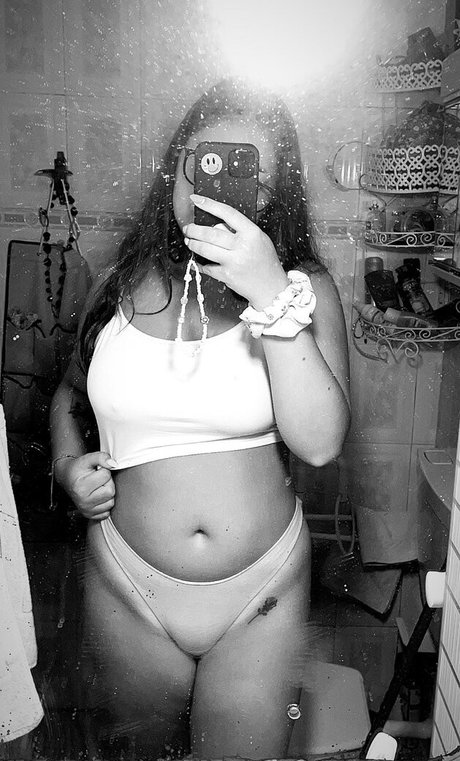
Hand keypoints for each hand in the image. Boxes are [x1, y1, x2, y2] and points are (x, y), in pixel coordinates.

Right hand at [55, 451, 116, 520]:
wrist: (67, 478)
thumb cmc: (78, 469)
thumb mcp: (87, 458)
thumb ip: (101, 457)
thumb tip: (113, 464)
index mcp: (81, 487)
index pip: (106, 476)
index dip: (104, 471)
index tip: (96, 471)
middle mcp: (83, 501)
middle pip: (110, 491)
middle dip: (108, 483)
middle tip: (98, 480)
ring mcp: (87, 510)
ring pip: (111, 502)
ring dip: (107, 493)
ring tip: (98, 488)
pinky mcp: (91, 516)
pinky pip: (108, 512)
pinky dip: (105, 504)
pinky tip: (98, 496)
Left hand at [183, 194, 288, 309]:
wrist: (272, 288)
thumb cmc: (266, 262)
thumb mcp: (259, 240)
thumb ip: (240, 230)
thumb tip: (217, 224)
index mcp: (252, 233)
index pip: (227, 213)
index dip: (209, 204)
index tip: (197, 200)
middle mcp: (242, 246)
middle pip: (210, 233)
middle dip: (194, 230)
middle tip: (188, 229)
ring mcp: (234, 261)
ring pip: (205, 248)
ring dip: (193, 244)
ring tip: (189, 242)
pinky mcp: (227, 275)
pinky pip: (207, 267)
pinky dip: (200, 264)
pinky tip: (198, 261)